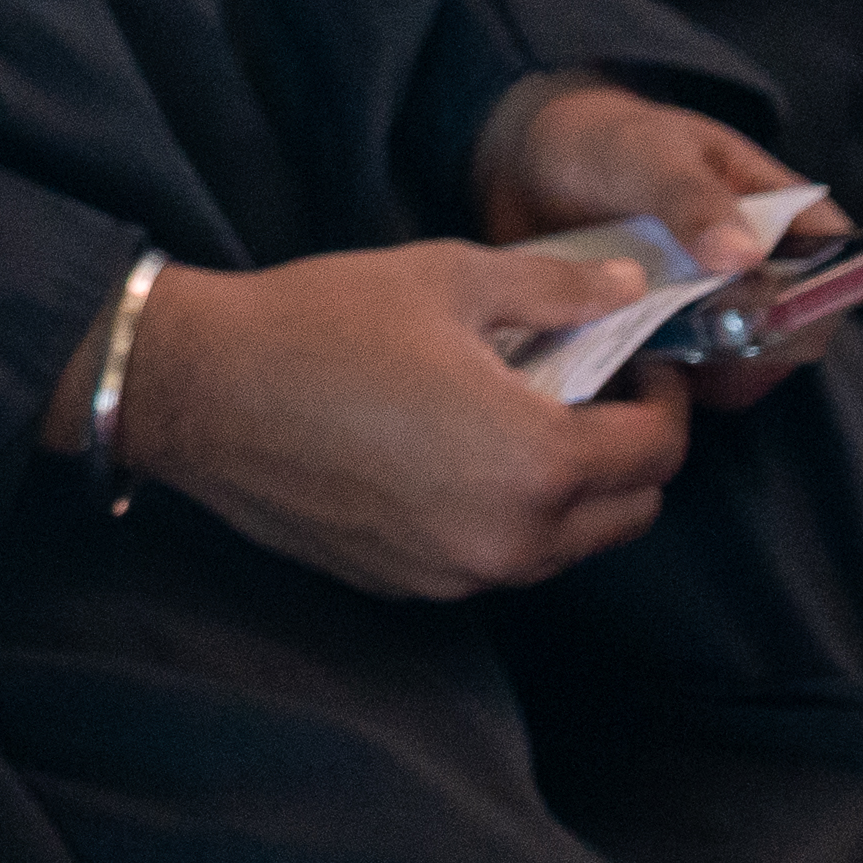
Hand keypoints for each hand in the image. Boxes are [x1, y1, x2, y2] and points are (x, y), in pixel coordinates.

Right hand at [94, 246, 695, 598]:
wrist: (198, 388)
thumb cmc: (322, 322)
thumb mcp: (449, 278)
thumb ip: (558, 290)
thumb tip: (628, 291)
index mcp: (535, 460)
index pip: (657, 450)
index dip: (665, 398)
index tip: (641, 360)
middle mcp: (509, 537)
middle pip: (630, 513)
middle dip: (631, 453)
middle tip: (593, 391)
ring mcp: (455, 572)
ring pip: (565, 546)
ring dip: (571, 493)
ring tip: (522, 421)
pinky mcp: (406, 584)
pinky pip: (494, 559)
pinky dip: (504, 517)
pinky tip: (455, 457)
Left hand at [477, 72, 834, 405]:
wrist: (533, 167)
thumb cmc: (610, 143)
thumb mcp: (650, 156)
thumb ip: (693, 199)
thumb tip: (744, 255)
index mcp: (779, 213)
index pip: (837, 262)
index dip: (822, 296)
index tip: (776, 314)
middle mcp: (758, 273)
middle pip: (793, 332)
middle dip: (754, 346)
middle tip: (695, 333)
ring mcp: (714, 313)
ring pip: (738, 367)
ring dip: (702, 370)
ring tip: (648, 347)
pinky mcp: (668, 345)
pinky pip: (683, 383)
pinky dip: (659, 386)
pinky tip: (621, 365)